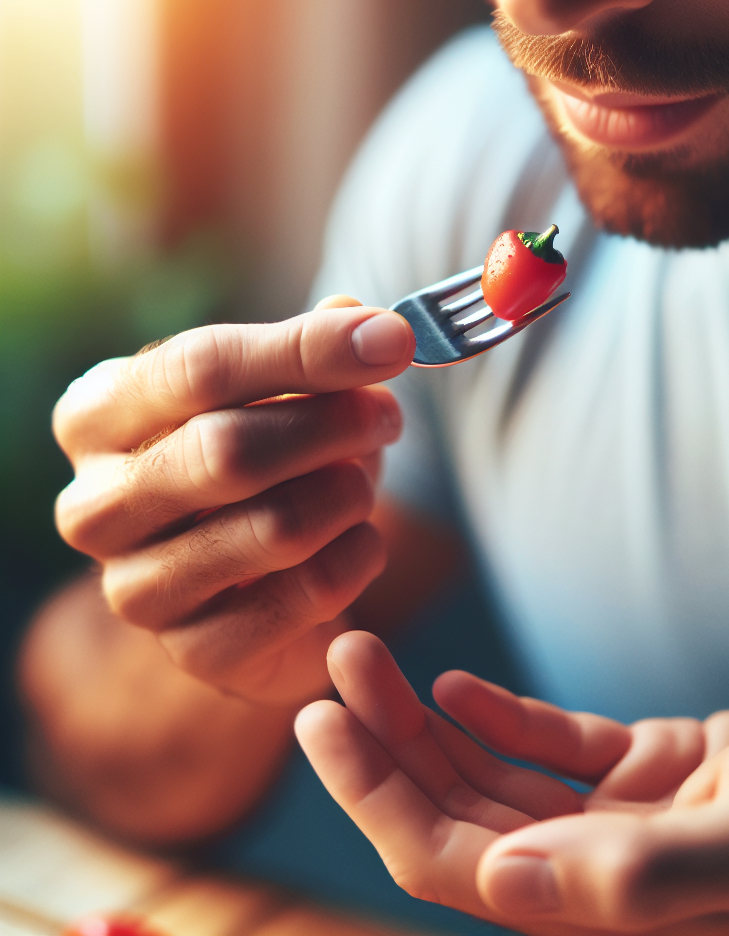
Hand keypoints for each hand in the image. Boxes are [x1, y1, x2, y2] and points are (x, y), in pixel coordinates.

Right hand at [52, 297, 414, 704]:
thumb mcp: (279, 390)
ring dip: (349, 493)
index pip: (200, 368)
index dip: (308, 350)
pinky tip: (362, 541)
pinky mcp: (196, 652)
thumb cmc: (261, 457)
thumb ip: (312, 349)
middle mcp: (96, 505)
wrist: (255, 570)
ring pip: (275, 528)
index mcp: (98, 416)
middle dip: (333, 426)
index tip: (393, 340)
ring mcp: (137, 589)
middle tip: (387, 417)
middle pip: (229, 451)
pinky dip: (358, 557)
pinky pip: (307, 596)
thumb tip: (358, 316)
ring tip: (363, 481)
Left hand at [296, 632, 728, 935]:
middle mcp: (595, 870)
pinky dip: (493, 717)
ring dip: (422, 721)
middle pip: (452, 816)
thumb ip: (642, 876)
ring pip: (486, 778)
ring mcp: (612, 822)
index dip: (376, 796)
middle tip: (340, 656)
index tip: (324, 718)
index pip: (453, 861)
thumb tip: (502, 887)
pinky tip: (450, 686)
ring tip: (370, 656)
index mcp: (610, 902)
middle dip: (383, 744)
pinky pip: (543, 750)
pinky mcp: (637, 775)